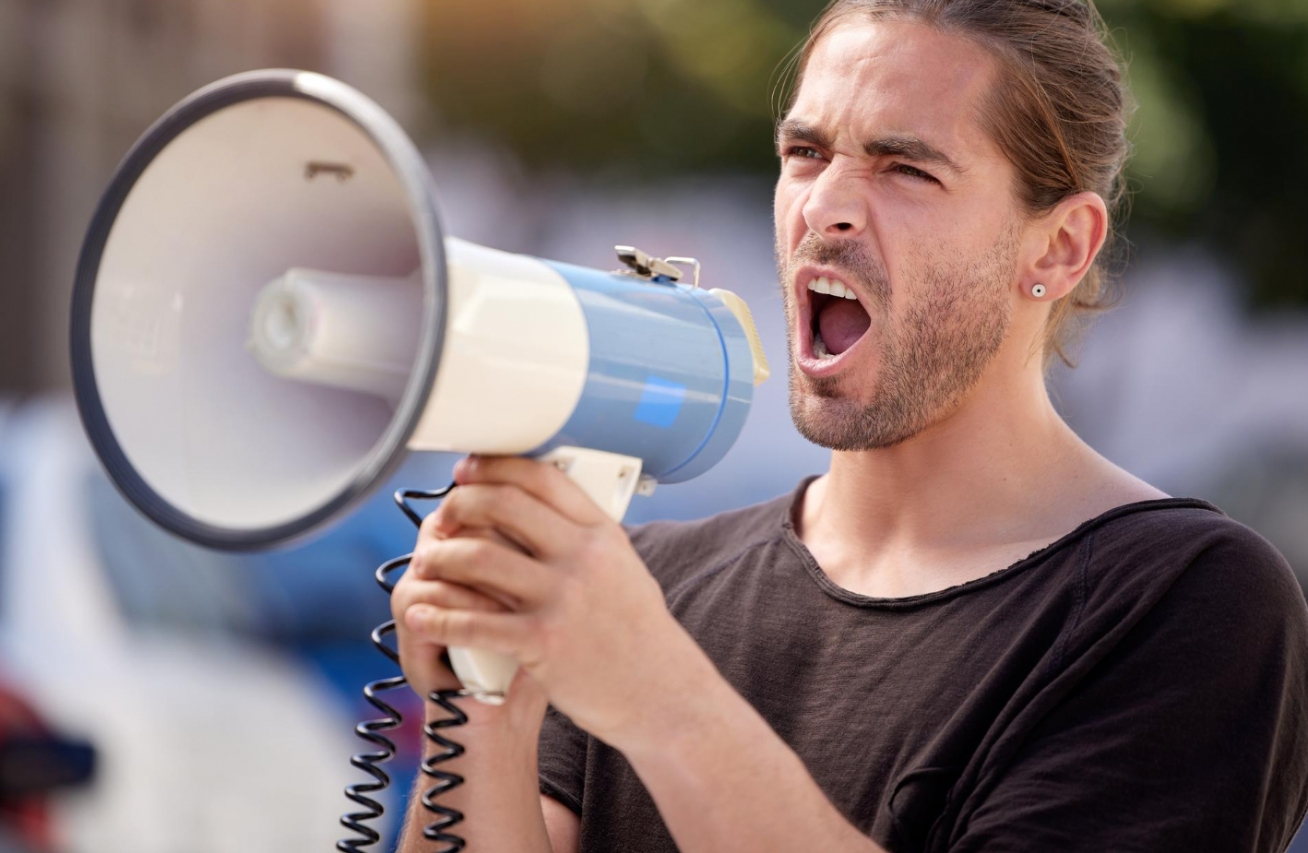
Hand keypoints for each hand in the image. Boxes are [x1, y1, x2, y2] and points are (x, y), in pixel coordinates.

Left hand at [402, 456, 703, 748]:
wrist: (661, 694)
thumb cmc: (638, 635)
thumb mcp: (624, 569)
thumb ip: (585, 539)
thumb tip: (539, 510)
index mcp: (602, 534)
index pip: (541, 478)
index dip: (495, 467)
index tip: (466, 471)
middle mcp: (583, 557)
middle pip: (503, 505)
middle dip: (459, 506)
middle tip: (440, 519)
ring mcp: (563, 598)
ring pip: (479, 558)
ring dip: (440, 559)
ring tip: (424, 565)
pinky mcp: (543, 642)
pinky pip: (475, 622)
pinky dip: (439, 617)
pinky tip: (421, 616)